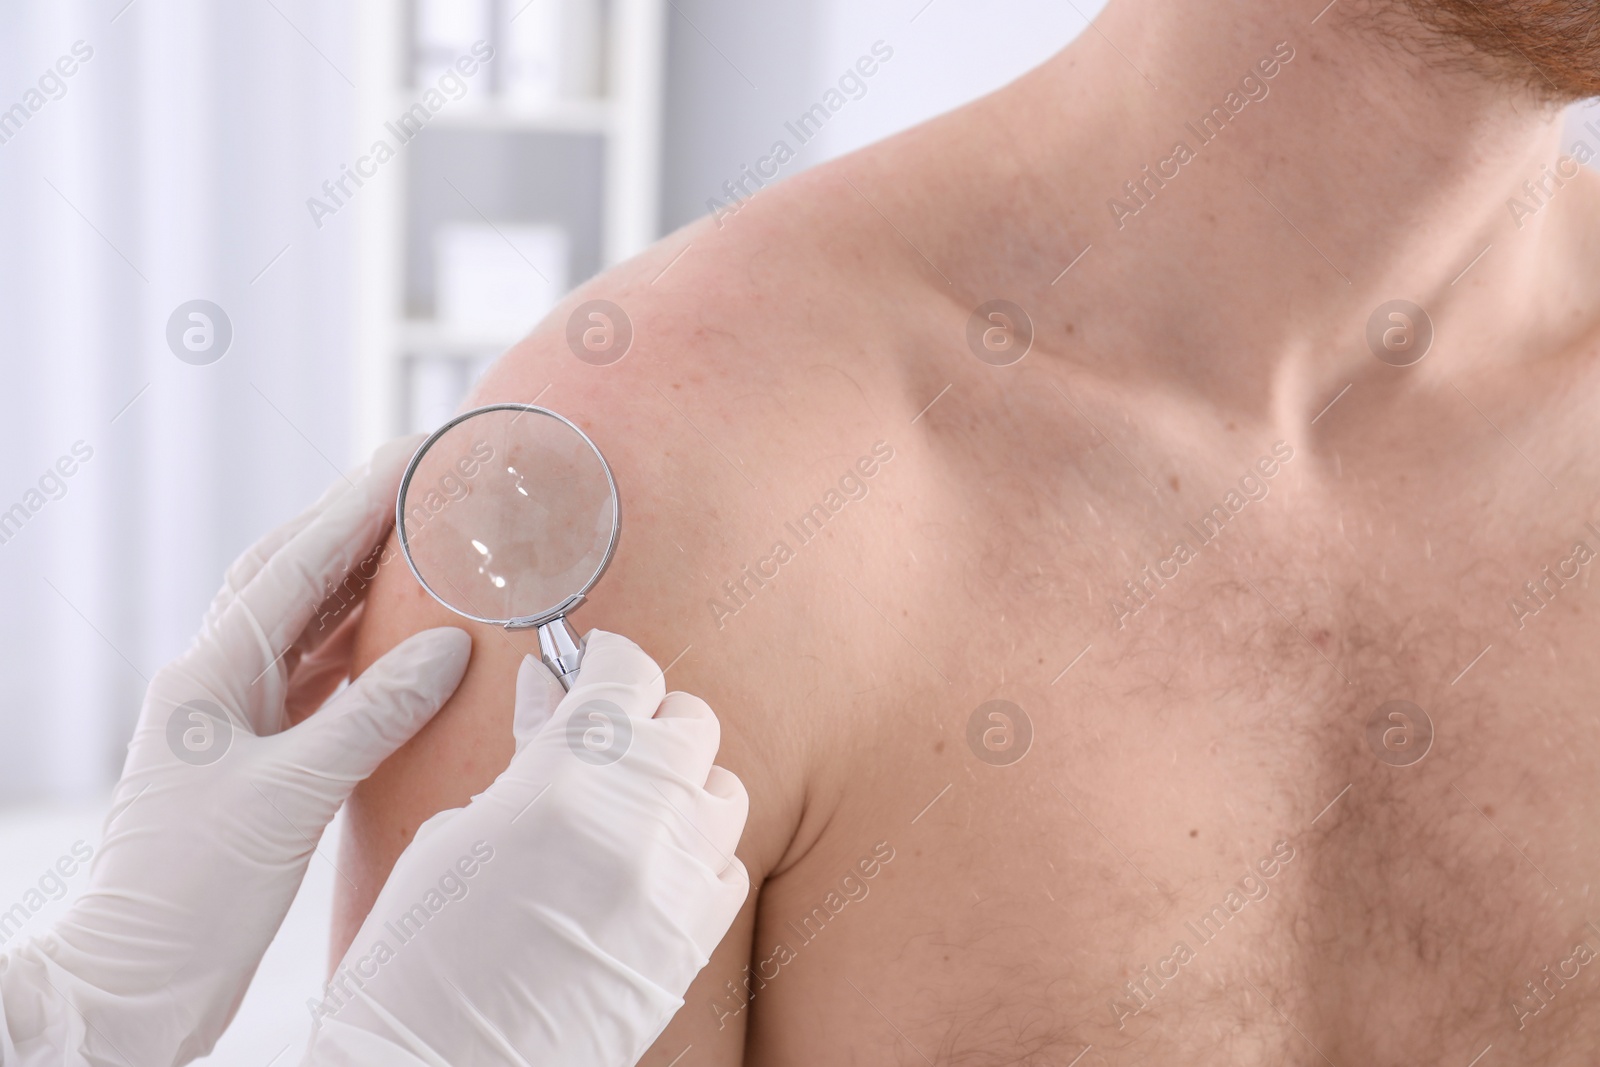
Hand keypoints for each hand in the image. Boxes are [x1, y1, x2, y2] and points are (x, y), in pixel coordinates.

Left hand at [0, 438, 471, 1066]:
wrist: (138, 978)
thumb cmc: (193, 893)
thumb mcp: (289, 796)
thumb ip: (371, 715)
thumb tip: (448, 649)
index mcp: (211, 673)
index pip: (297, 566)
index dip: (359, 505)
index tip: (415, 455)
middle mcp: (217, 681)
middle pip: (295, 576)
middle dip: (357, 520)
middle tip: (420, 475)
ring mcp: (233, 719)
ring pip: (305, 625)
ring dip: (360, 578)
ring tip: (420, 538)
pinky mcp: (255, 758)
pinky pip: (315, 679)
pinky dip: (360, 649)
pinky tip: (397, 639)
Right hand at [302, 631, 749, 1066]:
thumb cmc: (418, 963)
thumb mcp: (454, 837)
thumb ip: (523, 757)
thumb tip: (550, 693)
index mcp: (566, 782)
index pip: (627, 674)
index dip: (607, 660)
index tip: (592, 664)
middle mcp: (641, 823)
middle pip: (690, 722)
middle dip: (649, 718)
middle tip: (606, 736)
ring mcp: (679, 885)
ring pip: (722, 789)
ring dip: (683, 782)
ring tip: (630, 804)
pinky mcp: (697, 941)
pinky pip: (728, 863)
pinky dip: (698, 850)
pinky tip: (651, 864)